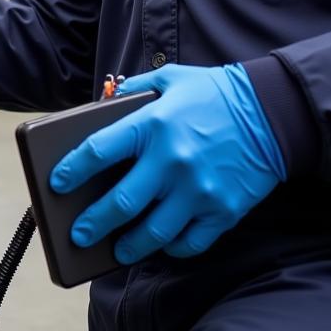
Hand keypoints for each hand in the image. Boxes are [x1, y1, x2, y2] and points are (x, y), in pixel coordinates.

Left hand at [49, 63, 285, 262]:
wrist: (273, 113)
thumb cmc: (215, 94)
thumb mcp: (171, 78)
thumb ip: (134, 89)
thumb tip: (104, 102)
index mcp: (153, 124)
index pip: (99, 151)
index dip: (72, 170)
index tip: (57, 184)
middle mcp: (172, 160)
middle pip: (121, 203)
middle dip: (93, 223)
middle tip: (77, 234)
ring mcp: (198, 190)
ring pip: (153, 232)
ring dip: (128, 247)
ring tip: (114, 251)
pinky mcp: (223, 211)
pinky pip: (189, 242)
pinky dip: (170, 248)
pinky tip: (159, 246)